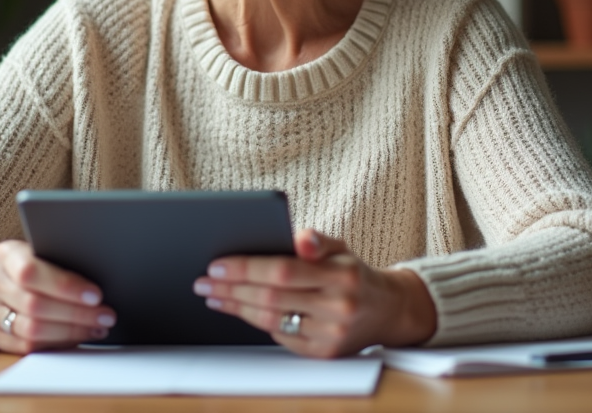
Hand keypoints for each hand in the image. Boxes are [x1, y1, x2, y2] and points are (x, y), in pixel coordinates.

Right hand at [0, 239, 115, 353]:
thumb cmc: (27, 265)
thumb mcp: (39, 252)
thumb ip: (59, 263)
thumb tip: (97, 283)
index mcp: (6, 254)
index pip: (32, 272)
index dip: (66, 286)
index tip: (96, 295)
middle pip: (35, 305)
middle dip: (77, 313)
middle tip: (105, 316)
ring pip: (31, 330)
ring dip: (70, 332)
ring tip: (96, 328)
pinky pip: (25, 347)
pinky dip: (56, 344)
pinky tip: (76, 337)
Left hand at [192, 229, 436, 357]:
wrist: (388, 311)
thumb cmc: (353, 273)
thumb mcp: (341, 248)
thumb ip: (316, 240)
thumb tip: (299, 237)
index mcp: (342, 275)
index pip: (283, 270)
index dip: (246, 268)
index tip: (216, 265)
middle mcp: (338, 307)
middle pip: (272, 297)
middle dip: (232, 288)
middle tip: (203, 281)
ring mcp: (331, 334)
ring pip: (271, 319)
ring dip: (236, 307)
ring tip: (213, 295)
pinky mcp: (323, 353)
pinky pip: (280, 336)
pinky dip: (255, 321)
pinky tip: (238, 309)